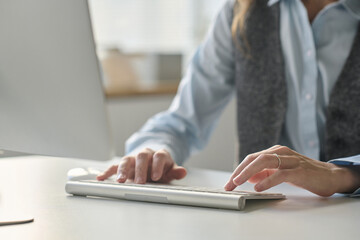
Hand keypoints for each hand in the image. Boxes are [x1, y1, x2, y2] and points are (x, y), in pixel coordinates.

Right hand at [97, 148, 186, 183]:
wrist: (152, 160)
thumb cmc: (161, 168)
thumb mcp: (170, 170)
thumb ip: (175, 172)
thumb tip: (183, 172)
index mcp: (158, 155)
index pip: (159, 156)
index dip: (158, 165)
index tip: (157, 176)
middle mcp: (145, 154)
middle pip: (142, 157)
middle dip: (140, 170)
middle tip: (140, 182)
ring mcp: (133, 158)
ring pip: (127, 160)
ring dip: (123, 170)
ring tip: (121, 181)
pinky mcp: (124, 164)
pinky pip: (114, 166)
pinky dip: (107, 171)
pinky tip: (101, 178)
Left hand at [224, 145, 358, 196]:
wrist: (330, 176)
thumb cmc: (304, 174)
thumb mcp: (280, 171)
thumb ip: (265, 172)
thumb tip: (248, 178)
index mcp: (275, 152)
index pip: (251, 158)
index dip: (238, 170)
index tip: (229, 182)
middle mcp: (281, 152)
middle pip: (254, 158)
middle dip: (239, 171)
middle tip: (230, 184)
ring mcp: (290, 160)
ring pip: (264, 161)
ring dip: (248, 172)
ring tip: (238, 182)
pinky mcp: (299, 170)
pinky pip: (280, 174)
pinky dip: (267, 180)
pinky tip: (258, 187)